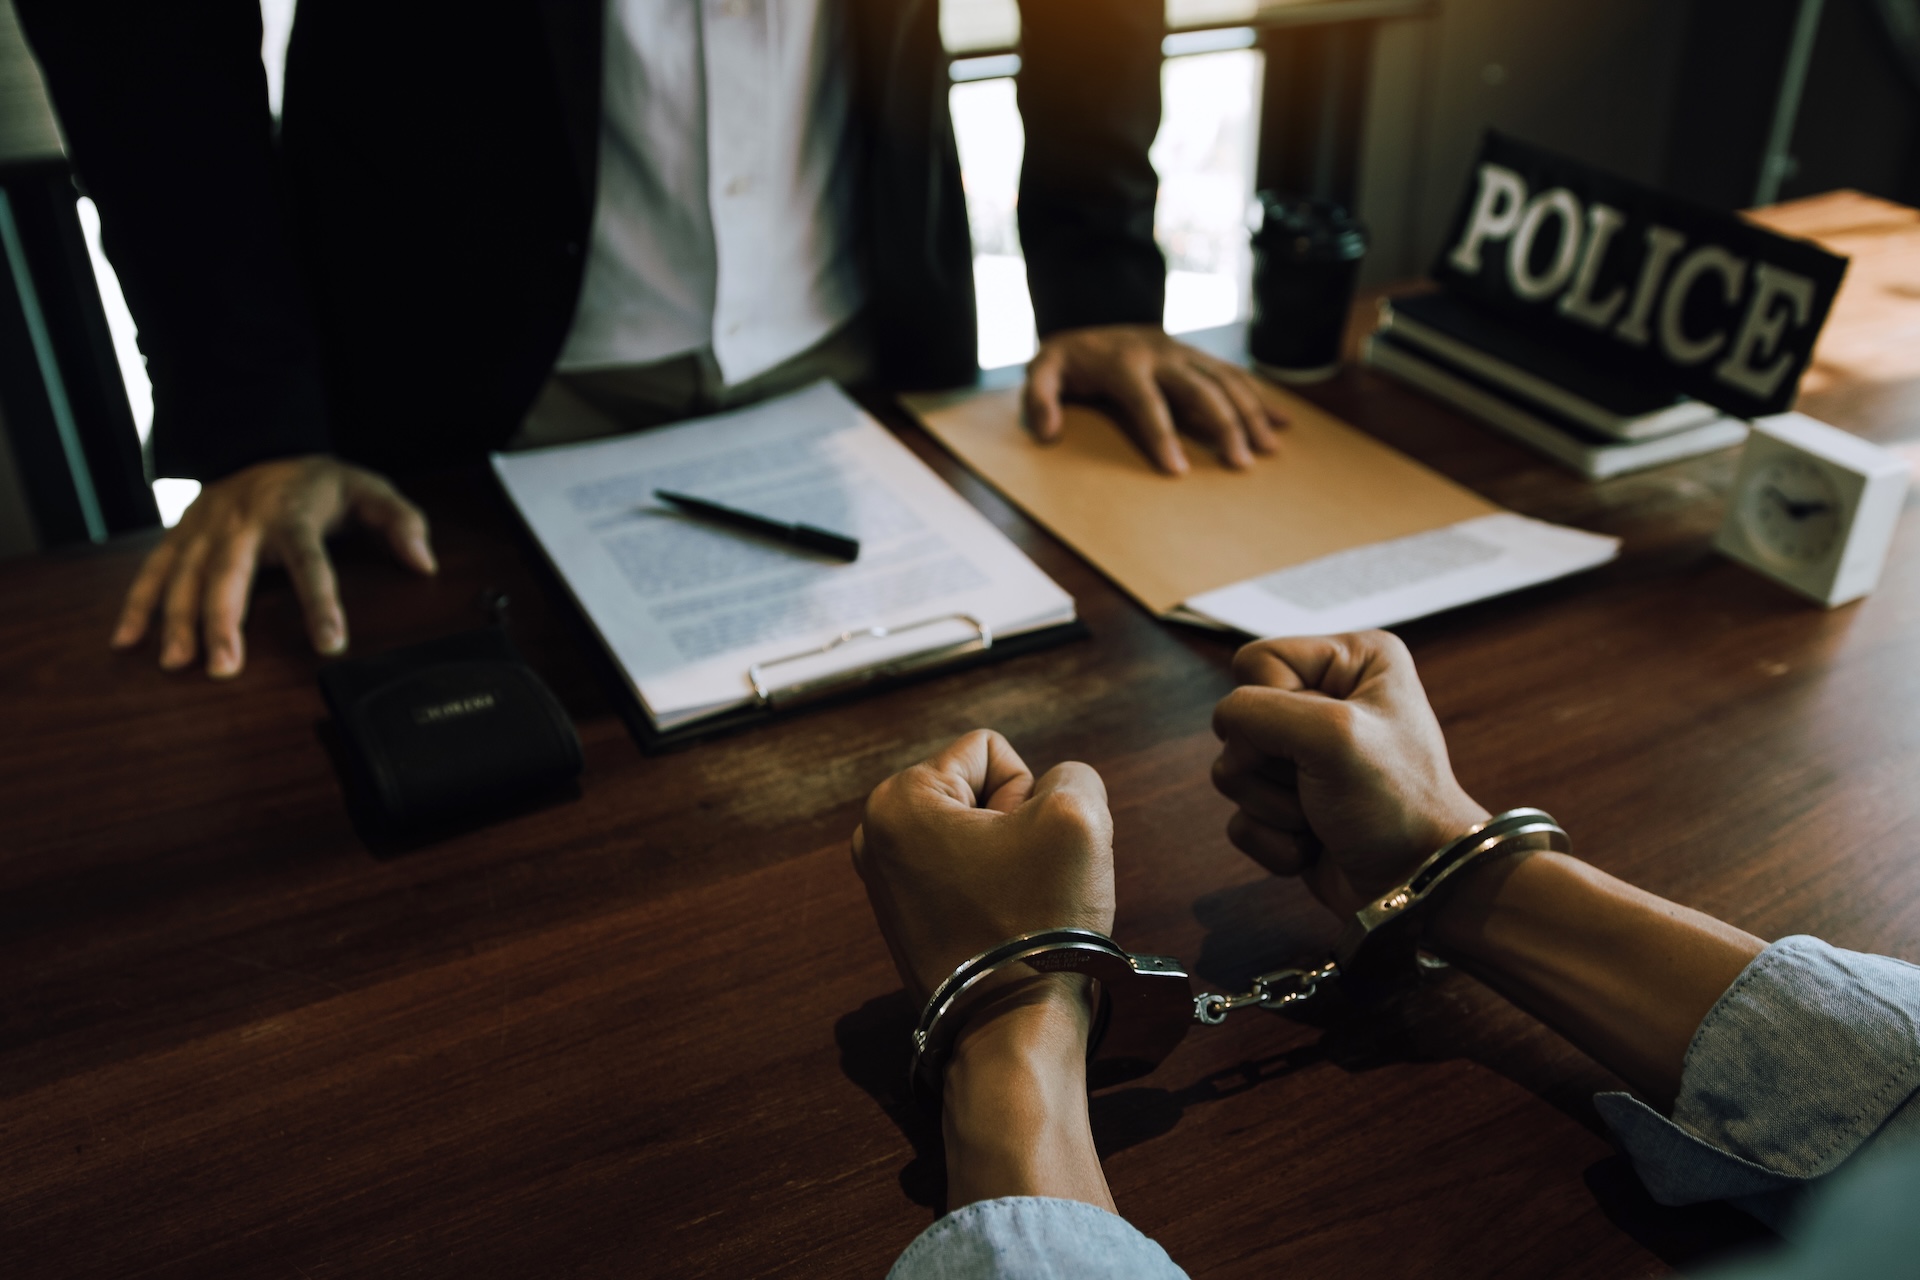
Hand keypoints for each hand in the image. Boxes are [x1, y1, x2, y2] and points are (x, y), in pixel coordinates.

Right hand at [110, 454, 435, 677]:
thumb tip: (424, 562)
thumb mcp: (369, 491)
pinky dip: (138, 604)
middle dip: (223, 621)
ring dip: (178, 620)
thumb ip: (401, 523)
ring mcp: (206, 527)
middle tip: (225, 667)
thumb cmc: (320, 484)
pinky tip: (127, 640)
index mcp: (292, 514)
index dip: (322, 603)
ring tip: (178, 663)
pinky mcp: (181, 534)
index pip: (311, 562)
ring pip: (185, 575)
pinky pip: (154, 569)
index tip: (331, 644)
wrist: (263, 445)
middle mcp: (243, 521)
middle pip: (229, 573)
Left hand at [852, 730, 1114, 1004]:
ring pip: (982, 836)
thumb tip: (1053, 798)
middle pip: (980, 792)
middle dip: (1019, 828)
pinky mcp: (907, 920)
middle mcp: (876, 836)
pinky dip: (998, 895)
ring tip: (1017, 908)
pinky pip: (970, 878)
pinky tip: (1006, 930)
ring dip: (1014, 862)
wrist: (1012, 1033)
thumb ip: (1074, 776)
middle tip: (1024, 883)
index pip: (991, 752)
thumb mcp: (1079, 817)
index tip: (1024, 852)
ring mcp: (887, 883)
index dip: (1028, 794)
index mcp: (897, 800)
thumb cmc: (1039, 928)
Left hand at [1023, 324, 1284, 474]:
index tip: (1178, 472)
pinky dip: (1260, 396)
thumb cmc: (1068, 360)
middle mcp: (1161, 354)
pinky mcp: (1197, 355)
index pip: (1147, 402)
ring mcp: (1184, 351)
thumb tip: (1049, 431)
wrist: (1092, 319)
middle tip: (1240, 463)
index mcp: (1123, 362)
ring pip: (1225, 380)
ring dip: (1250, 413)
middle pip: (1200, 389)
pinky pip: (1234, 374)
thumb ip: (1039, 398)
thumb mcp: (1041, 372)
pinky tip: (1282, 422)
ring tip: (1268, 450)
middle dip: (1224, 425)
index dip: (1162, 436)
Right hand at [1210, 632, 1488, 915]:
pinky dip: (1271, 838)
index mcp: (1352, 662)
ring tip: (1322, 816)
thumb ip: (1258, 712)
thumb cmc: (1396, 804)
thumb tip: (1227, 737)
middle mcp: (1329, 700)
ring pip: (1232, 769)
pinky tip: (1312, 844)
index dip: (1272, 707)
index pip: (1257, 662)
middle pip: (1240, 719)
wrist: (1417, 886)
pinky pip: (1240, 815)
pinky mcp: (1286, 804)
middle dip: (1272, 765)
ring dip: (1273, 805)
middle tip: (1322, 784)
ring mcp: (1303, 756)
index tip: (1319, 741)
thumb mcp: (1332, 734)